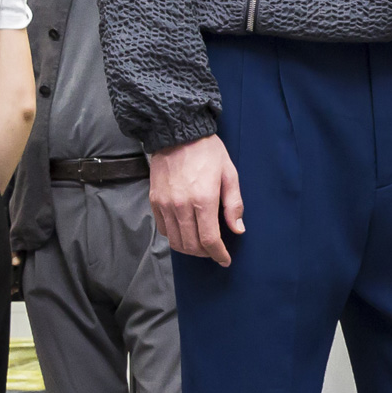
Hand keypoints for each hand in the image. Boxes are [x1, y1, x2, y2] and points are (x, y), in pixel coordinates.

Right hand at [150, 135, 242, 264]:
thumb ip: (233, 204)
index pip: (209, 240)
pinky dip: (175, 237)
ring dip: (189, 248)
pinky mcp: (154, 201)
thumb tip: (237, 230)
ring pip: (175, 240)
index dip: (218, 254)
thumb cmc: (208, 152)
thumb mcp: (229, 174)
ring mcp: (165, 204)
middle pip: (191, 245)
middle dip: (205, 253)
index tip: (225, 260)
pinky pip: (163, 229)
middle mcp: (181, 206)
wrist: (177, 132)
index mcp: (203, 200)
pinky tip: (185, 232)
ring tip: (200, 245)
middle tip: (214, 251)